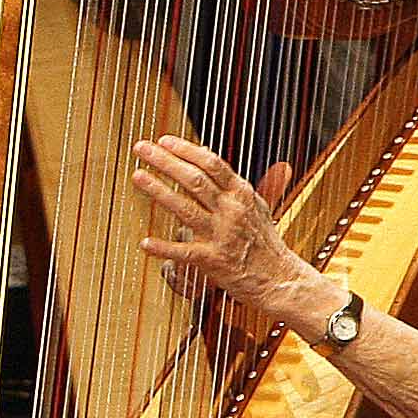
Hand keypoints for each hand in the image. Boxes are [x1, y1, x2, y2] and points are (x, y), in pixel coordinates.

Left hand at [133, 136, 315, 320]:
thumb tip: (205, 153)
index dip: (186, 150)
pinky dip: (163, 248)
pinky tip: (144, 242)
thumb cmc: (263, 241)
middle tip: (140, 148)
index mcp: (242, 194)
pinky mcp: (213, 260)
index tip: (163, 140)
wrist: (279, 278)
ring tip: (137, 176)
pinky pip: (183, 252)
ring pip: (185, 209)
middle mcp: (232, 211)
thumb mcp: (254, 203)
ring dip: (158, 191)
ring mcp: (222, 235)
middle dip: (165, 161)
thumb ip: (228, 180)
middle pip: (195, 180)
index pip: (212, 164)